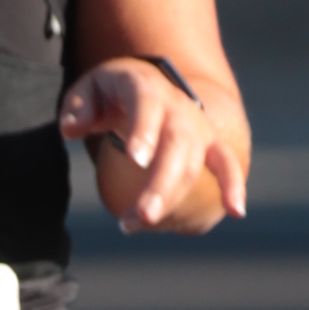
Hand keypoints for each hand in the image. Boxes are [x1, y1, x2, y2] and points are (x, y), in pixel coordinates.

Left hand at [59, 61, 248, 234]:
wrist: (149, 84)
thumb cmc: (112, 93)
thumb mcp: (89, 89)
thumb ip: (77, 106)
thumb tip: (72, 129)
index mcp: (145, 87)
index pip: (147, 105)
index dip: (144, 130)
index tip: (135, 159)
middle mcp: (177, 106)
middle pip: (176, 145)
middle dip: (161, 183)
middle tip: (141, 216)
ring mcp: (197, 126)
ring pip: (192, 165)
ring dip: (169, 200)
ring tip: (132, 225)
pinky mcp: (209, 145)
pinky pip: (226, 164)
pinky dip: (234, 185)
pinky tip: (236, 212)